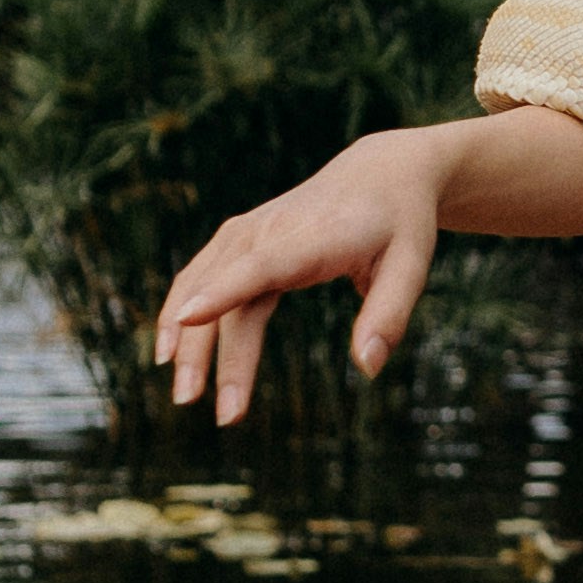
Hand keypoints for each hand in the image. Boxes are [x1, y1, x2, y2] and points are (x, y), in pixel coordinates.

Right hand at [151, 130, 447, 427]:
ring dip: (184, 337)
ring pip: (202, 283)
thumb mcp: (412, 267)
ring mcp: (249, 229)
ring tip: (183, 394)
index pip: (262, 265)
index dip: (224, 290)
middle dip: (207, 349)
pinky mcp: (239, 237)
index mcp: (315, 236)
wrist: (381, 173)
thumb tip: (367, 368)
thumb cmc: (400, 225)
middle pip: (225, 289)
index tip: (189, 318)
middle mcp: (272, 228)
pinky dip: (179, 309)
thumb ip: (388, 316)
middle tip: (204, 409)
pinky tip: (170, 352)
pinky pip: (199, 274)